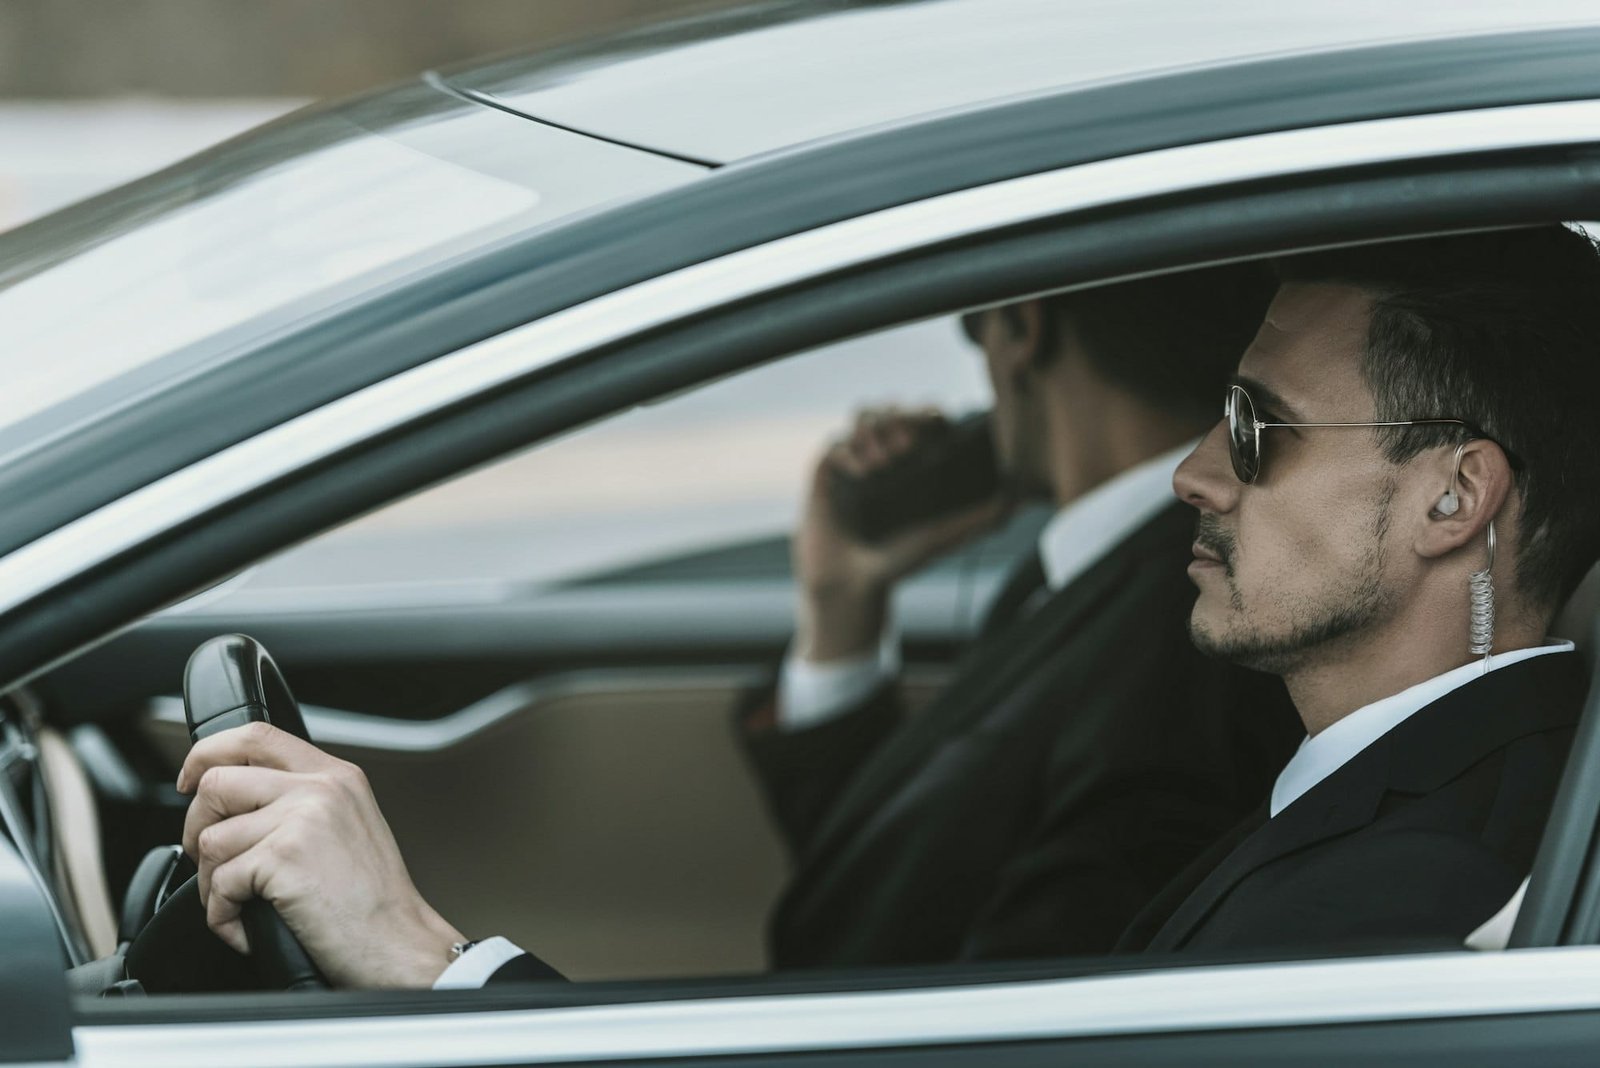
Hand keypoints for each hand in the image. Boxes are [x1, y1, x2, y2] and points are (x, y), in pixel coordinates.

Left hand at [177, 722, 463, 988]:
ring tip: (240, 904)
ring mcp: (301, 819)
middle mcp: (320, 788)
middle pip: (217, 783)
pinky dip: (222, 916)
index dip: (208, 754)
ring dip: (210, 882)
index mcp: (336, 775)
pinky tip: (249, 927)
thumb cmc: (375, 901)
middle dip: (195, 826)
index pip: (255, 735)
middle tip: (211, 861)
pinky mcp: (283, 858)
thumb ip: (303, 801)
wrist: (400, 943)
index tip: (190, 780)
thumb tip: (237, 803)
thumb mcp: (349, 826)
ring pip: (209, 839)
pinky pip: (218, 884)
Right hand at [794, 406, 1009, 661]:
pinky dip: (854, 451)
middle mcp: (882, 452)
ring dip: (877, 428)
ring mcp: (853, 458)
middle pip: (893, 407)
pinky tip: (865, 473)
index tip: (937, 427)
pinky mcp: (826, 469)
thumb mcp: (945, 536)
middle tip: (910, 443)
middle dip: (902, 416)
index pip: (922, 417)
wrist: (854, 581)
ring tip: (886, 460)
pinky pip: (838, 442)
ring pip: (864, 414)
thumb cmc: (899, 560)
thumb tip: (1016, 500)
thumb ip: (981, 520)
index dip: (929, 413)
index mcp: (912, 460)